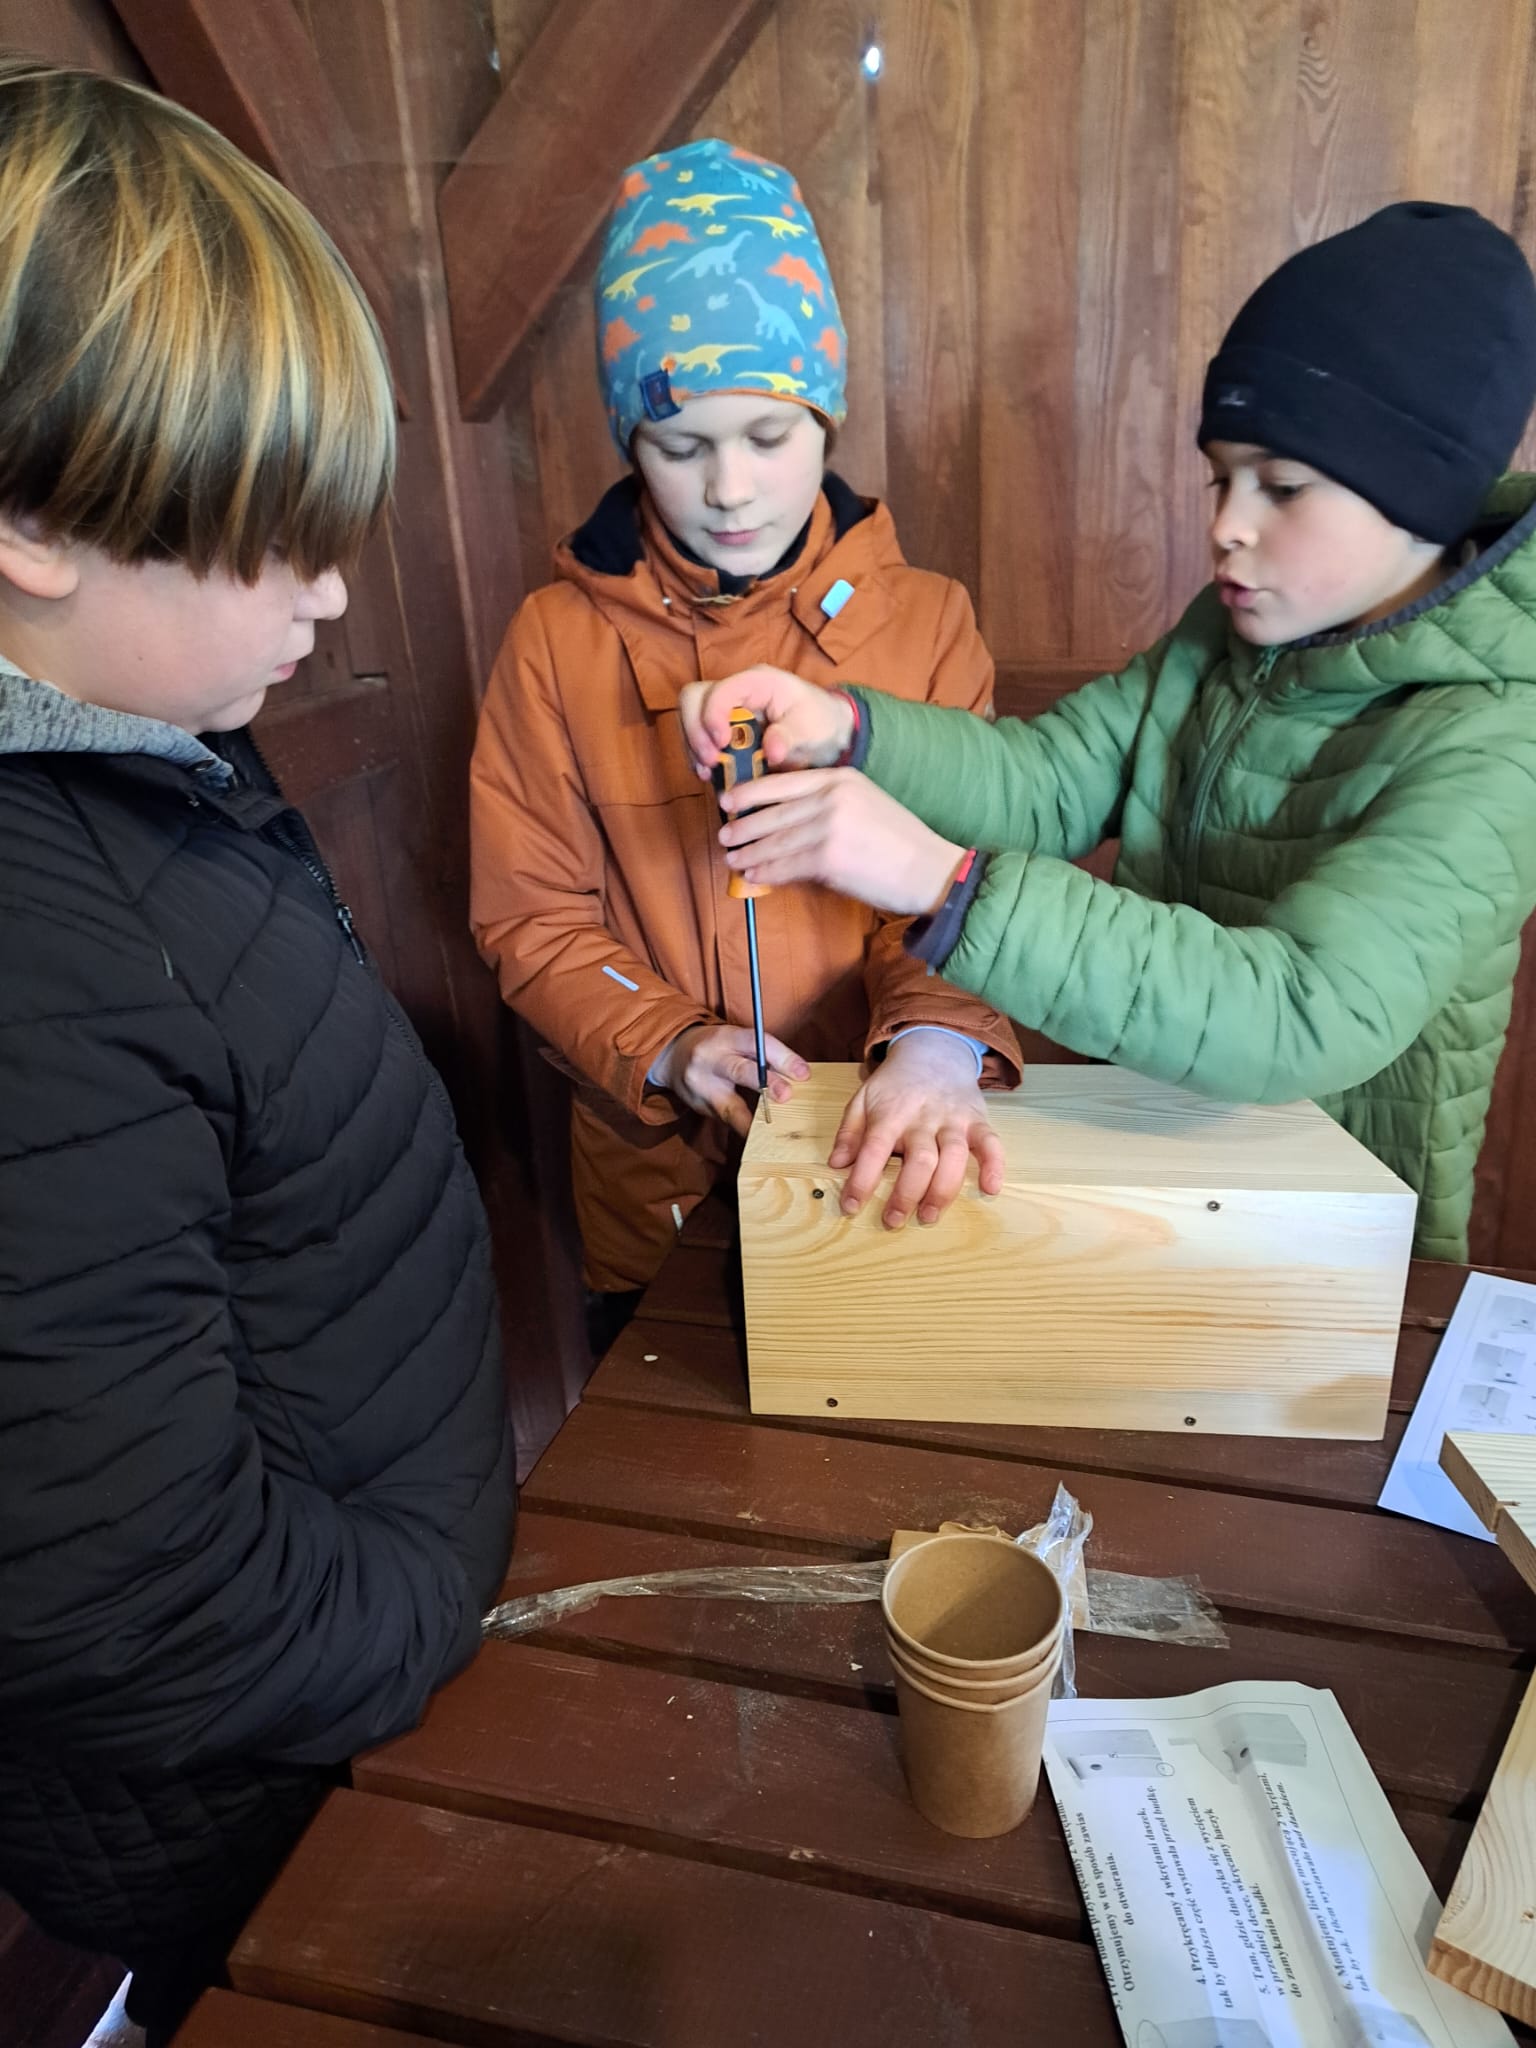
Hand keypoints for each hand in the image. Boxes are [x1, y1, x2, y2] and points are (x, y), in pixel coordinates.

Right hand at [649, 1023, 808, 1137]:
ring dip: (754, 1120)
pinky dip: (745, 1128)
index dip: (782, 1057)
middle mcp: (711, 1060)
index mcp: (725, 1037)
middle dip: (766, 1084)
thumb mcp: (736, 1040)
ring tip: (772, 1130)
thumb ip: (762, 1054)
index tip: (803, 1073)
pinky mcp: (700, 1108)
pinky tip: (759, 1137)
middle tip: (786, 1095)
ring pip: (729, 1106)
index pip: (756, 1043)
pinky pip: (727, 1121)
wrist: (674, 1057)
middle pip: (740, 1071)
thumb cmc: (717, 1048)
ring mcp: (702, 1087)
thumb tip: (798, 1075)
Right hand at [679, 668, 854, 777]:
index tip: (721, 744)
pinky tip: (711, 775)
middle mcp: (735, 691)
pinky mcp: (722, 729)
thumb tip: (771, 750)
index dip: (713, 716)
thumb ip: (790, 736)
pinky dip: (698, 756)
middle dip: (695, 731)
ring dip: (693, 746)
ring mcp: (725, 709)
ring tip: (708, 772)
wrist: (826, 734)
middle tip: (710, 761)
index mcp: (757, 682)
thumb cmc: (820, 722)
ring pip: (689, 717)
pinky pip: (697, 737)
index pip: (720, 690)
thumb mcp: (812, 729)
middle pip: (693, 698)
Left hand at [717, 767, 963, 912]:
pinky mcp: (827, 859)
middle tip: (725, 836)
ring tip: (733, 859)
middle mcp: (831, 798)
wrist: (928, 869)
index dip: (750, 792)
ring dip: (749, 852)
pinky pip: (785, 865)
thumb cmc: (899, 842)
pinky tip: (753, 875)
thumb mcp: (866, 803)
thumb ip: (829, 802)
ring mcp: (828, 827)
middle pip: (773, 812)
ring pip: (774, 841)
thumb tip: (787, 818)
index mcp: (840, 778)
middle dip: (744, 826)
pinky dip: (765, 872)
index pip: (783, 782)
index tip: (728, 801)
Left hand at [832, 1031, 1004, 1227]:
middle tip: (893, 1220)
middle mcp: (923, 1118)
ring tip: (929, 1215)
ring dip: (942, 1190)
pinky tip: (990, 1188)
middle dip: (906, 1194)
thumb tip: (836, 1164)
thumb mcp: (863, 1099)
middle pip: (919, 1159)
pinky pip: (990, 1143)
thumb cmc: (895, 1084)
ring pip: (953, 1156)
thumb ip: (849, 1131)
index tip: (851, 1206)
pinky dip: (994, 1165)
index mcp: (891, 1113)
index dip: (862, 1180)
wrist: (935, 1050)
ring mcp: (953, 1119)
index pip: (874, 1149)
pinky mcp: (977, 1120)